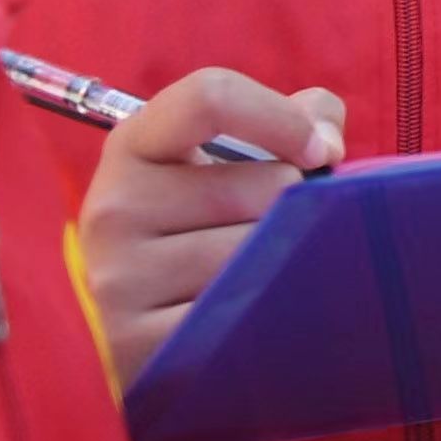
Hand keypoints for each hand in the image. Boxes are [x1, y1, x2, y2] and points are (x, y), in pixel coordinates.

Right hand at [80, 69, 344, 388]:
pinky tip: (253, 314)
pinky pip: (243, 313)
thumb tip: (326, 141)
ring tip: (263, 272)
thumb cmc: (209, 224)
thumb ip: (294, 120)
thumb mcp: (233, 159)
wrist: (154, 328)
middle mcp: (114, 207)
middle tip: (278, 230)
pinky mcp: (137, 343)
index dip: (283, 118)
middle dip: (294, 209)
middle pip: (263, 185)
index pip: (209, 97)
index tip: (320, 151)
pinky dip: (267, 311)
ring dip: (284, 262)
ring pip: (260, 253)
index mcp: (134, 145)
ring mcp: (119, 279)